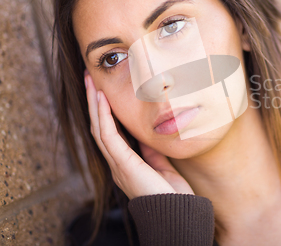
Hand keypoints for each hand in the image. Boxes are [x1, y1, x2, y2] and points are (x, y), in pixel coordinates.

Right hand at [84, 70, 193, 198]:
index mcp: (125, 163)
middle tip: (89, 80)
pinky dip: (103, 116)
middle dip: (93, 103)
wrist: (177, 214)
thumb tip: (147, 137)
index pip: (109, 133)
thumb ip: (151, 152)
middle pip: (98, 127)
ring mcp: (117, 164)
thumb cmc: (172, 195)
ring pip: (98, 128)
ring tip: (90, 83)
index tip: (102, 91)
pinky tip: (101, 100)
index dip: (104, 112)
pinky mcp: (123, 164)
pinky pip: (108, 136)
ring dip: (94, 104)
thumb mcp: (161, 166)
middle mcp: (116, 163)